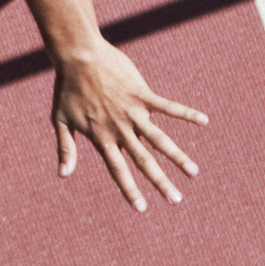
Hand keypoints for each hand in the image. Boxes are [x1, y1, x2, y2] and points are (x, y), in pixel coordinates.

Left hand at [50, 38, 204, 210]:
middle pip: (144, 161)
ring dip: (178, 157)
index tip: (142, 208)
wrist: (78, 56)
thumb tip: (63, 175)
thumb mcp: (60, 120)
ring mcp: (133, 112)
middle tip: (176, 200)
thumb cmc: (68, 88)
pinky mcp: (142, 94)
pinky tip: (204, 121)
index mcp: (102, 138)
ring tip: (194, 172)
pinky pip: (168, 106)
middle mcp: (120, 129)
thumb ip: (65, 148)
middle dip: (160, 182)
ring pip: (159, 140)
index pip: (118, 170)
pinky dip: (186, 114)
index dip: (129, 189)